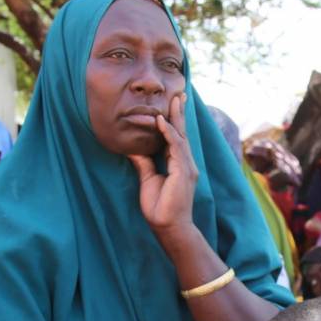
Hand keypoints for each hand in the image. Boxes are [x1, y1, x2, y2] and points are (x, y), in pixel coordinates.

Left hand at [128, 94, 196, 238]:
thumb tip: (134, 148)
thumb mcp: (148, 180)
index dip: (173, 122)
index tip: (171, 105)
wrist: (169, 227)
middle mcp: (186, 164)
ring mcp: (187, 168)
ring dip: (175, 118)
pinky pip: (176, 148)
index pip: (176, 139)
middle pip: (182, 133)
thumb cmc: (160, 208)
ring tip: (173, 100)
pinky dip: (168, 134)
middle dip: (180, 113)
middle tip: (178, 94)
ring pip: (180, 137)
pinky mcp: (183, 172)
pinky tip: (161, 122)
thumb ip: (144, 162)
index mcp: (179, 165)